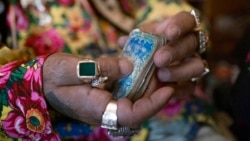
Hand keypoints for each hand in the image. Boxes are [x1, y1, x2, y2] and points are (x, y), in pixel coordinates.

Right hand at [43, 53, 172, 128]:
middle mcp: (105, 111)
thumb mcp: (71, 68)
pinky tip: (139, 69)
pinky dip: (135, 82)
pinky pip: (125, 93)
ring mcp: (105, 105)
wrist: (41, 82)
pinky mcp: (105, 97)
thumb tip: (129, 67)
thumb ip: (99, 68)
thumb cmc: (51, 77)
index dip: (152, 104)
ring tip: (155, 70)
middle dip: (153, 93)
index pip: (131, 115)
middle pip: (138, 108)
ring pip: (133, 101)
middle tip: (163, 73)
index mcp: (97, 109)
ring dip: (147, 87)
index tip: (168, 90)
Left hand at [118, 11, 206, 96]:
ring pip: (197, 66)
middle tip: (158, 59)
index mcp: (179, 29)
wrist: (150, 68)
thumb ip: (135, 40)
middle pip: (192, 43)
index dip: (181, 25)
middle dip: (175, 51)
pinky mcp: (191, 82)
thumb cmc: (146, 48)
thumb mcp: (140, 41)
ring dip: (179, 71)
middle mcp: (191, 44)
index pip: (187, 20)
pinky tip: (165, 90)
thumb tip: (123, 42)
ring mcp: (193, 63)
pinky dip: (179, 90)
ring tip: (160, 75)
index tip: (169, 33)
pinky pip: (191, 86)